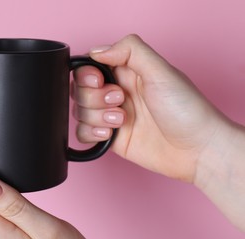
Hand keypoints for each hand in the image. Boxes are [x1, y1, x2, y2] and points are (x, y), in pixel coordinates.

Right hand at [72, 34, 228, 181]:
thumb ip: (130, 51)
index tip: (99, 81)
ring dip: (96, 116)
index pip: (89, 66)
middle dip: (94, 97)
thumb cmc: (186, 110)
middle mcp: (116, 92)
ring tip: (122, 120)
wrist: (196, 150)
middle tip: (120, 100)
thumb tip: (96, 51)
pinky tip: (110, 134)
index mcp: (126, 71)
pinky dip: (91, 133)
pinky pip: (83, 132)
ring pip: (79, 111)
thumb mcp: (161, 71)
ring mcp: (111, 115)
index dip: (87, 74)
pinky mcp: (111, 137)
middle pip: (80, 89)